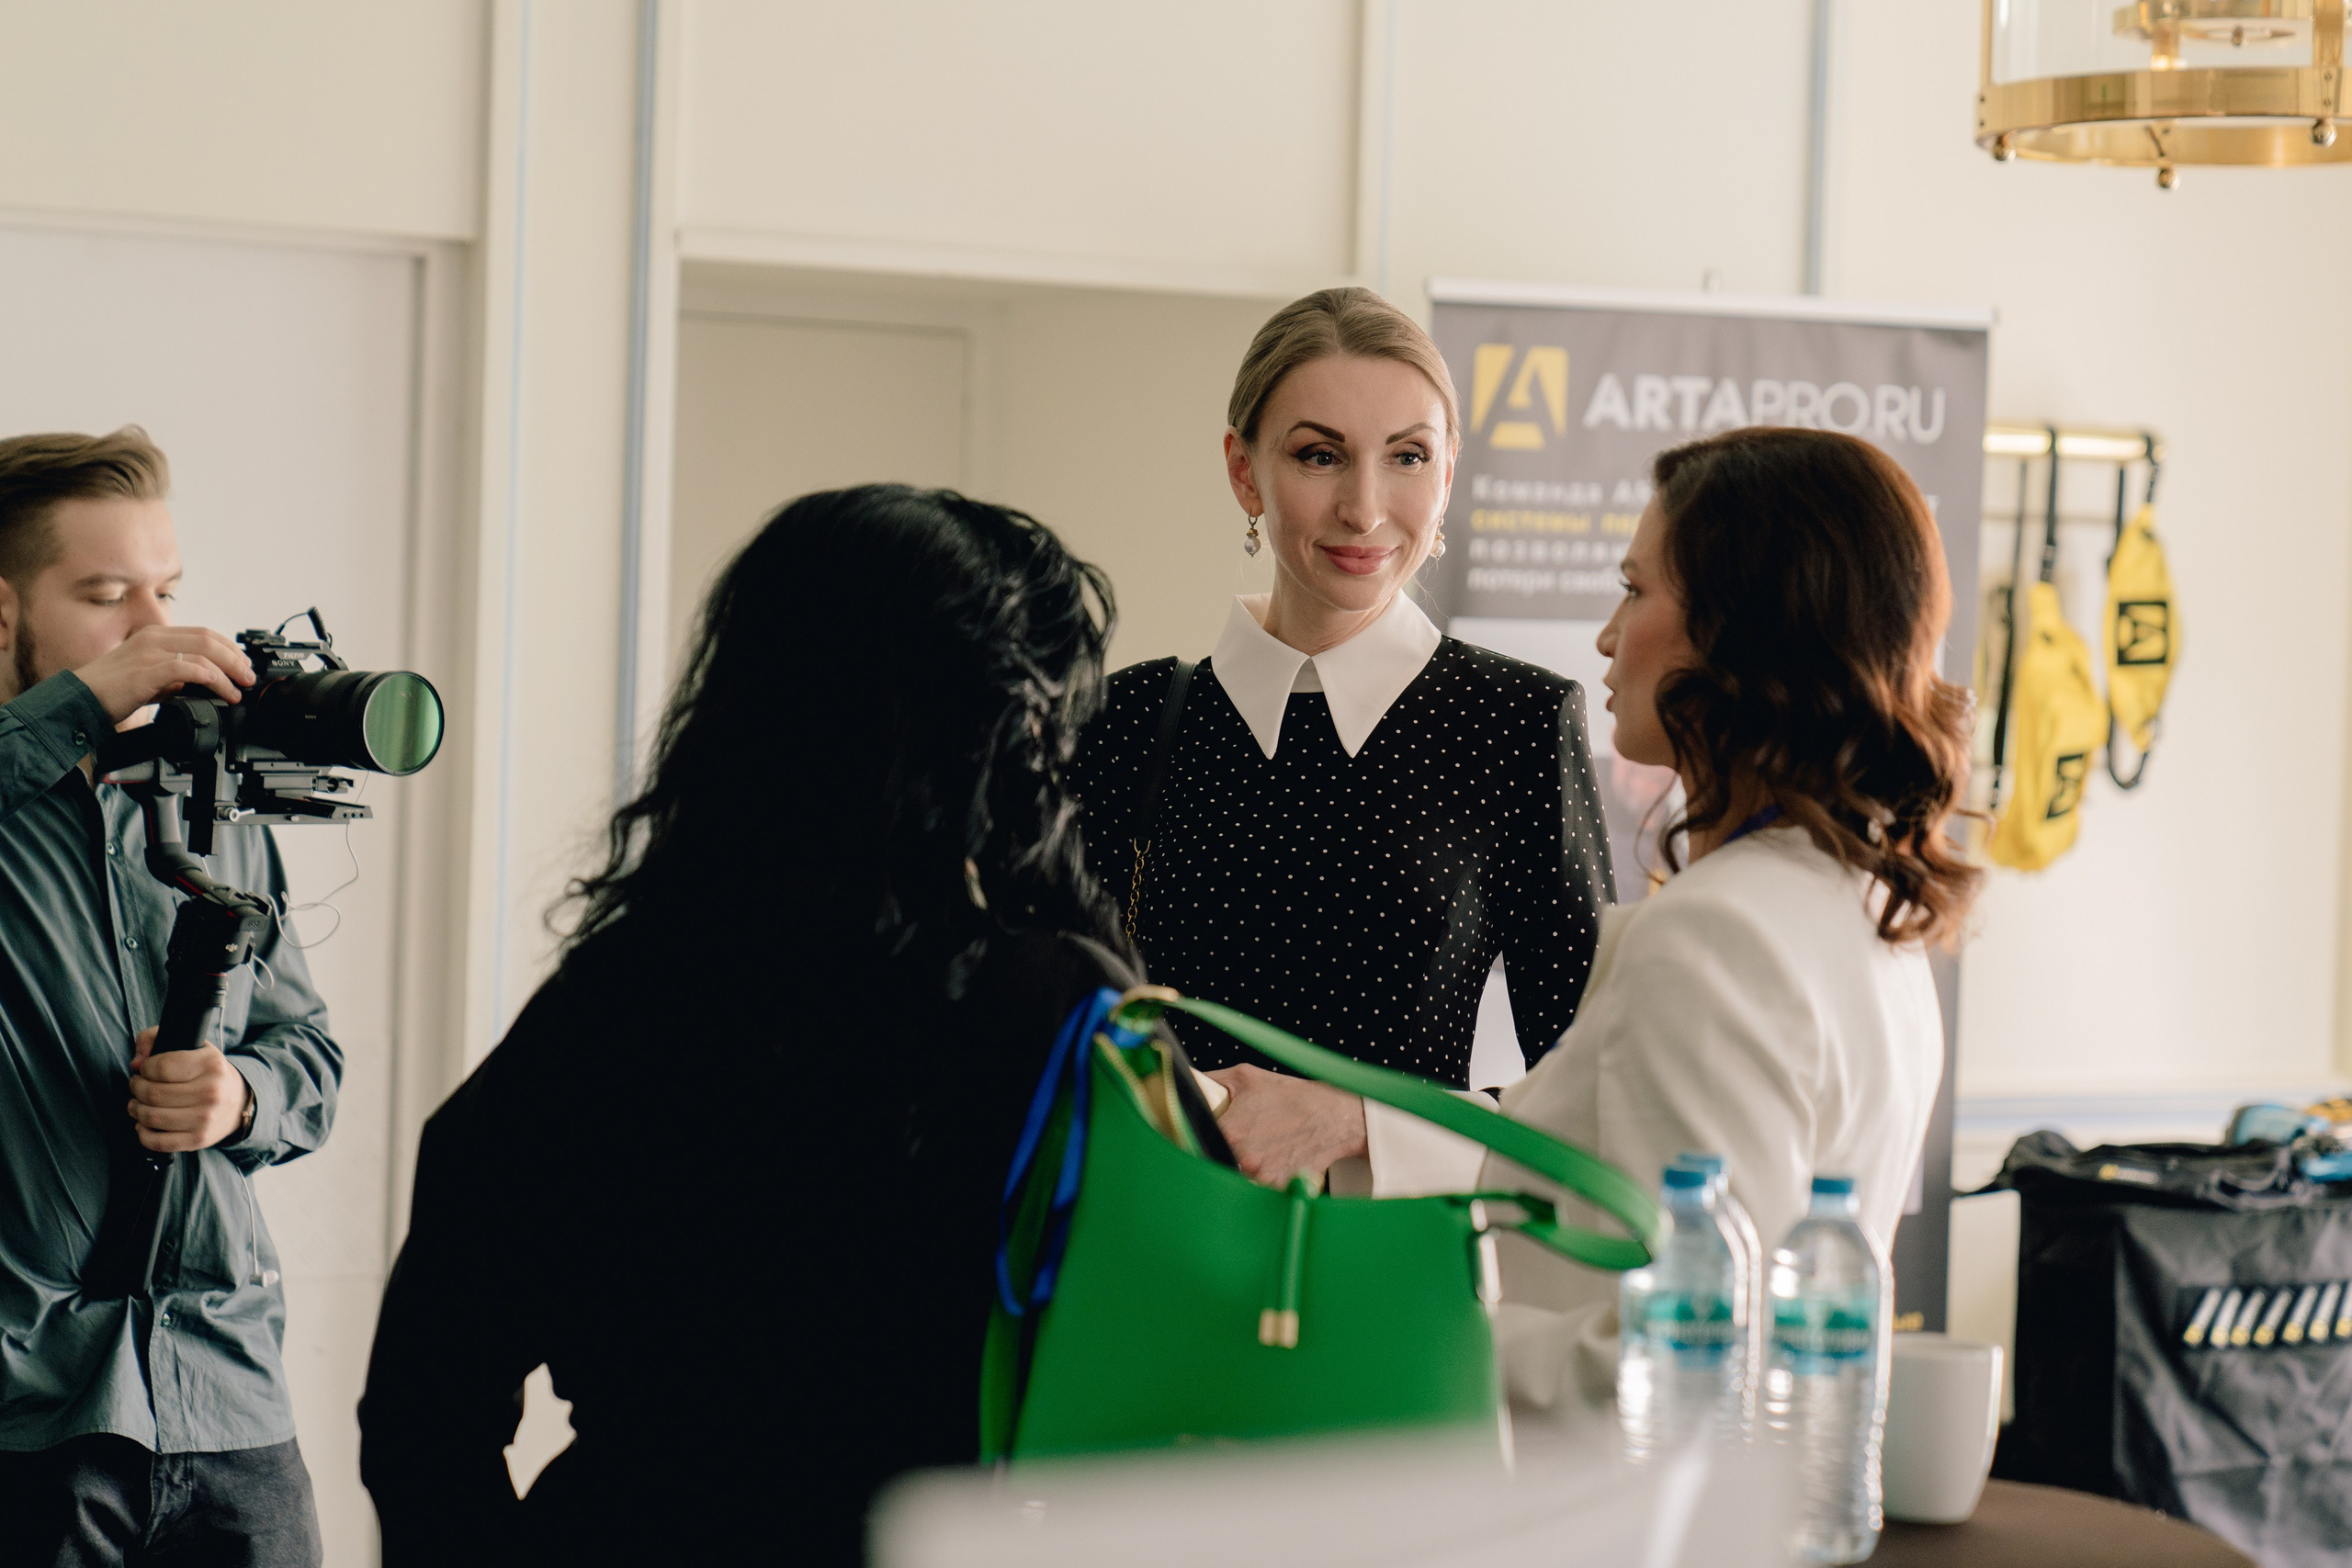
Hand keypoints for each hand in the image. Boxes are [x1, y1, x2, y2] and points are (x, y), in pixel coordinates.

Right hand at [75, 626, 254, 724]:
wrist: (80, 700)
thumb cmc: (113, 689)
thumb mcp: (151, 676)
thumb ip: (176, 675)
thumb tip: (205, 682)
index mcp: (157, 635)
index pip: (204, 634)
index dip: (230, 649)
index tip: (245, 666)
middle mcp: (155, 639)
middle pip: (209, 640)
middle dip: (236, 661)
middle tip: (249, 679)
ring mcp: (149, 653)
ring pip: (202, 654)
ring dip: (227, 674)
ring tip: (237, 692)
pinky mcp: (145, 672)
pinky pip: (184, 669)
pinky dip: (207, 678)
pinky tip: (219, 688)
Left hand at [127, 1027, 252, 1151]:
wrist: (237, 1102)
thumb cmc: (207, 1073)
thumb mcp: (193, 1047)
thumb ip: (156, 1039)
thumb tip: (136, 1062)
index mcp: (211, 1064)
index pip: (162, 1066)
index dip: (145, 1068)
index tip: (145, 1069)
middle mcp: (211, 1092)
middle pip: (153, 1093)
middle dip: (136, 1088)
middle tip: (137, 1085)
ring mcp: (205, 1118)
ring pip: (152, 1117)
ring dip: (135, 1110)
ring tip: (136, 1104)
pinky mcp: (198, 1139)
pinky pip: (159, 1142)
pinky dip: (143, 1134)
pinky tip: (143, 1125)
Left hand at [1203, 1064, 1366, 1186]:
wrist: (1333, 1117)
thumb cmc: (1291, 1096)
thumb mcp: (1247, 1077)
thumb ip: (1210, 1080)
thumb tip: (1186, 1083)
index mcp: (1230, 1130)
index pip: (1195, 1142)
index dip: (1196, 1138)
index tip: (1200, 1136)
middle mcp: (1243, 1157)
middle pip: (1213, 1162)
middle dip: (1218, 1152)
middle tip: (1236, 1140)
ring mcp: (1261, 1176)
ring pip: (1234, 1177)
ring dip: (1238, 1166)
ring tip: (1257, 1149)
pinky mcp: (1277, 1188)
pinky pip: (1256, 1188)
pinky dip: (1259, 1177)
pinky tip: (1271, 1159)